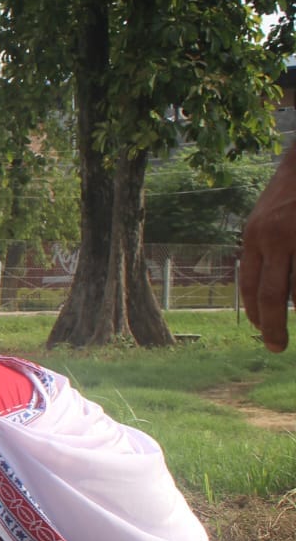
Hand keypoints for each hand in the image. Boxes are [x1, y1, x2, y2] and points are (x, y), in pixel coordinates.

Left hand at [241, 150, 295, 351]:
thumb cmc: (290, 192)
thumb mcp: (265, 218)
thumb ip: (262, 248)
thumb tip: (263, 289)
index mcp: (254, 237)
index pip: (249, 285)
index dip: (255, 313)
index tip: (262, 330)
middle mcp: (273, 238)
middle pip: (272, 296)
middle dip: (273, 327)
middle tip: (276, 348)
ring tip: (293, 327)